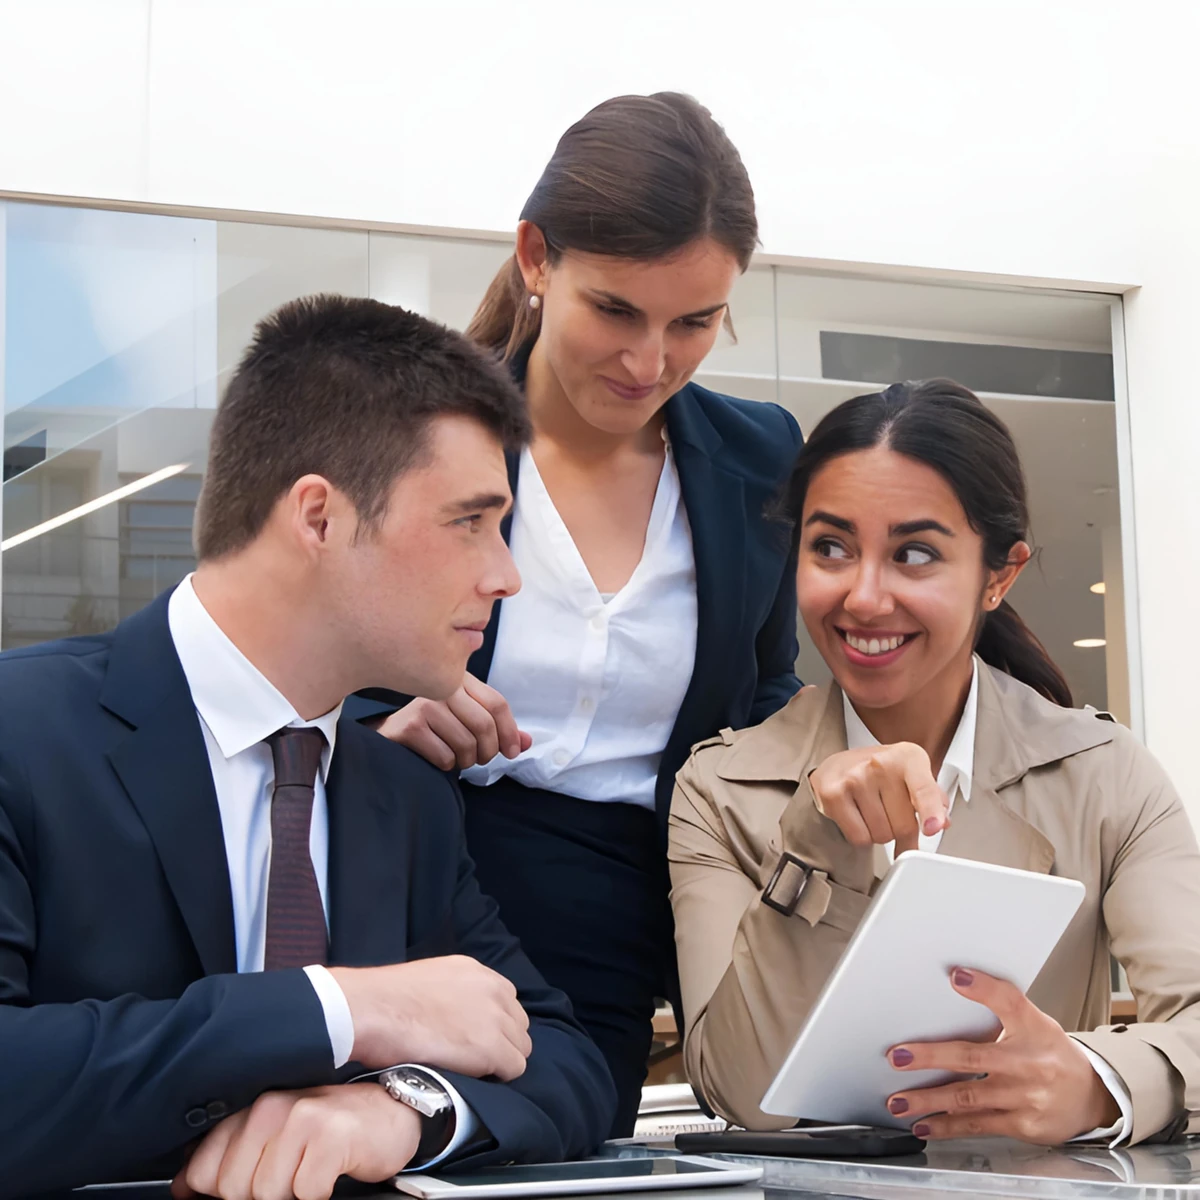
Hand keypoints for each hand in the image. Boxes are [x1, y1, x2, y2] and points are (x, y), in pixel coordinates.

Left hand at [171, 1084, 420, 1199]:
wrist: (394, 1114)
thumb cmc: (334, 1129)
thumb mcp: (277, 1136)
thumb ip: (232, 1153)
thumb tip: (185, 1185)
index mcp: (251, 1107)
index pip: (201, 1171)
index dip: (221, 1193)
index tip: (246, 1188)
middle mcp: (271, 1106)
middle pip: (233, 1189)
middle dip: (259, 1197)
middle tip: (290, 1180)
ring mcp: (301, 1118)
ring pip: (266, 1194)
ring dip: (291, 1196)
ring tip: (310, 1175)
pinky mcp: (331, 1136)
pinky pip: (305, 1193)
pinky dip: (318, 1195)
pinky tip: (329, 1176)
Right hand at [329, 955, 530, 1078]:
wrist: (372, 1009)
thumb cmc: (386, 1000)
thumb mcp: (430, 981)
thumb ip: (453, 994)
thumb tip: (454, 1016)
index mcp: (477, 972)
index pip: (506, 1002)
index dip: (494, 1025)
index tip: (475, 1039)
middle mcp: (493, 989)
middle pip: (518, 1025)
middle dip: (501, 1042)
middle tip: (473, 1060)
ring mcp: (495, 1017)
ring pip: (520, 1048)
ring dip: (500, 1061)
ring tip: (470, 1071)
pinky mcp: (491, 1046)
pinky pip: (513, 1069)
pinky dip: (497, 1077)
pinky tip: (471, 1078)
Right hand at [375, 673, 531, 769]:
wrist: (393, 734)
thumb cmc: (436, 728)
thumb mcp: (469, 721)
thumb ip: (499, 730)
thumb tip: (527, 742)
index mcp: (461, 679)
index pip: (497, 703)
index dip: (510, 731)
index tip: (513, 751)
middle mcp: (443, 688)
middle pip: (484, 725)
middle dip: (489, 751)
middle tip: (481, 759)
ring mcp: (424, 705)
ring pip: (466, 744)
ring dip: (467, 761)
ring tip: (457, 757)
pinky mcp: (411, 726)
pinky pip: (445, 756)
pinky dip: (447, 765)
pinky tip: (437, 757)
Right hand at [809, 742, 948, 853]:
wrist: (838, 766)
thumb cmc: (879, 774)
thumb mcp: (912, 776)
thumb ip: (933, 799)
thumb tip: (942, 822)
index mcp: (908, 757)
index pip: (923, 788)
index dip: (930, 810)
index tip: (933, 828)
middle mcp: (880, 763)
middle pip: (904, 826)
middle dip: (900, 832)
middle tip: (889, 814)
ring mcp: (854, 778)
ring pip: (881, 835)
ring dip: (879, 834)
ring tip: (871, 812)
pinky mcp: (833, 794)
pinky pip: (859, 837)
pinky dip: (861, 836)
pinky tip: (856, 817)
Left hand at [885, 968, 1120, 1142]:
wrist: (1092, 1098)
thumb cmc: (1053, 1053)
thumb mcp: (1033, 1020)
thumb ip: (999, 1001)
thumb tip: (957, 977)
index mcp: (1032, 1032)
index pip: (1008, 1002)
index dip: (983, 989)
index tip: (955, 976)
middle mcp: (1028, 1066)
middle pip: (973, 1059)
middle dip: (931, 1058)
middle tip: (897, 1057)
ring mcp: (1024, 1099)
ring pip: (969, 1099)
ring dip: (930, 1101)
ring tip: (898, 1102)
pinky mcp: (1022, 1126)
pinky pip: (979, 1125)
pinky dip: (949, 1127)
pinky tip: (925, 1126)